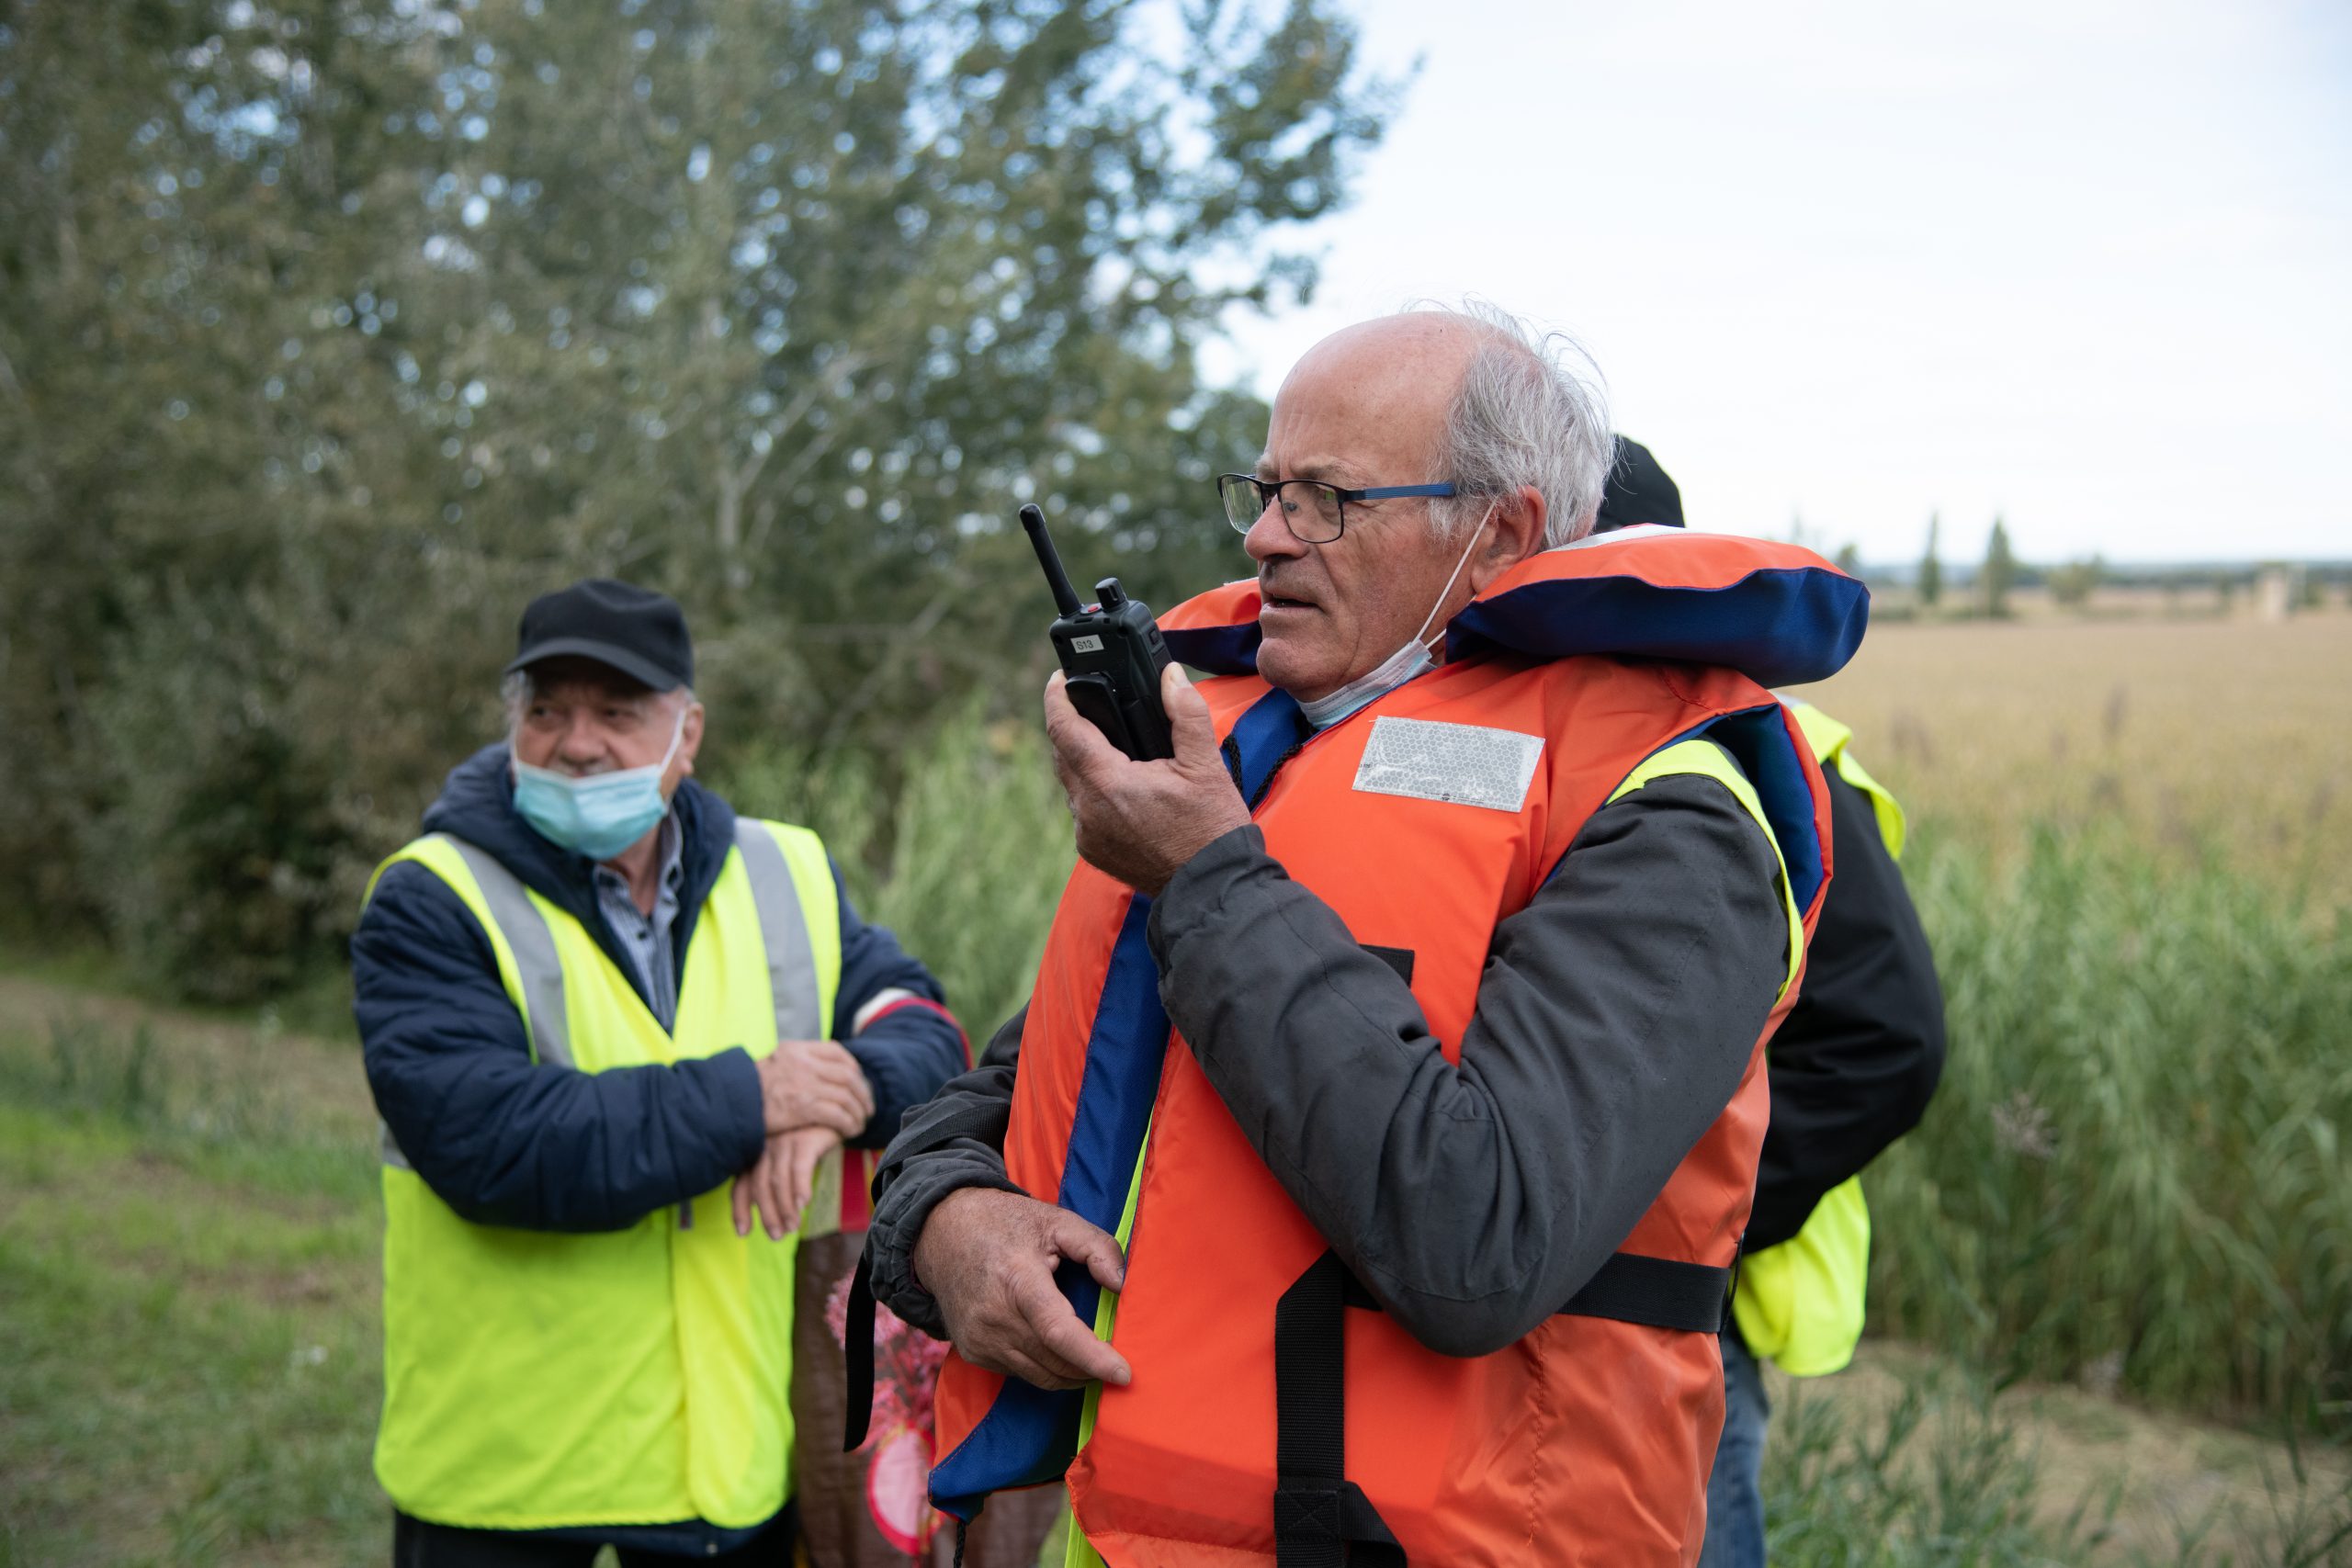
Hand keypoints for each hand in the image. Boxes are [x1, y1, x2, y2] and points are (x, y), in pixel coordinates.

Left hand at [732, 1125, 839, 1238]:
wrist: (832, 1115)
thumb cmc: (806, 1141)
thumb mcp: (786, 1159)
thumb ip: (773, 1180)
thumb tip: (768, 1213)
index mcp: (756, 1153)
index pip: (742, 1184)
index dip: (740, 1210)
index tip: (743, 1232)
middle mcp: (765, 1147)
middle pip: (759, 1185)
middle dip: (766, 1214)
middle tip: (776, 1236)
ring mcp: (783, 1141)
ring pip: (778, 1180)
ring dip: (785, 1207)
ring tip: (792, 1227)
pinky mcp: (804, 1139)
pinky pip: (799, 1167)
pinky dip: (799, 1187)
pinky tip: (803, 1204)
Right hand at [755, 1038, 873, 1137]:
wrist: (729, 1104)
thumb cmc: (747, 1091)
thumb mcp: (772, 1065)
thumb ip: (794, 1064)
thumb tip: (815, 1071)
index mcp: (797, 1049)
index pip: (836, 1052)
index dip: (853, 1067)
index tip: (858, 1081)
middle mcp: (804, 1063)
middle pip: (847, 1075)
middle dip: (862, 1092)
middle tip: (867, 1107)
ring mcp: (805, 1084)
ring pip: (846, 1096)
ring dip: (858, 1111)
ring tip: (860, 1123)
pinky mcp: (804, 1107)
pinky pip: (838, 1114)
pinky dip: (848, 1123)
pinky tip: (850, 1131)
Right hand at [911, 1187, 1131, 1390]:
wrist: (941, 1233)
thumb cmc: (1005, 1225)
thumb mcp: (1056, 1220)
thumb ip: (1096, 1246)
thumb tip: (1119, 1284)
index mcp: (1017, 1280)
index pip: (1058, 1331)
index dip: (1093, 1356)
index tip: (1123, 1374)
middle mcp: (994, 1317)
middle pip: (1054, 1361)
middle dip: (1091, 1370)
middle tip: (1117, 1366)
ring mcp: (979, 1339)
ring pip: (1039, 1375)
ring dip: (1071, 1376)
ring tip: (1094, 1364)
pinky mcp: (972, 1352)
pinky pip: (1020, 1372)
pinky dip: (1045, 1368)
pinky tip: (1057, 1352)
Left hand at [1044, 663, 1247, 896]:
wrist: (1212, 887)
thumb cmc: (1211, 830)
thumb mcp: (1205, 766)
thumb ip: (1185, 713)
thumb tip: (1170, 676)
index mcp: (1109, 784)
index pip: (1064, 730)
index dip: (1056, 698)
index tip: (1058, 680)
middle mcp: (1088, 811)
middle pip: (1063, 755)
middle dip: (1072, 726)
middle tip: (1092, 705)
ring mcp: (1088, 834)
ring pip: (1072, 783)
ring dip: (1083, 760)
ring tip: (1109, 742)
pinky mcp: (1094, 850)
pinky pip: (1083, 809)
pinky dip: (1094, 790)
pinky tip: (1119, 783)